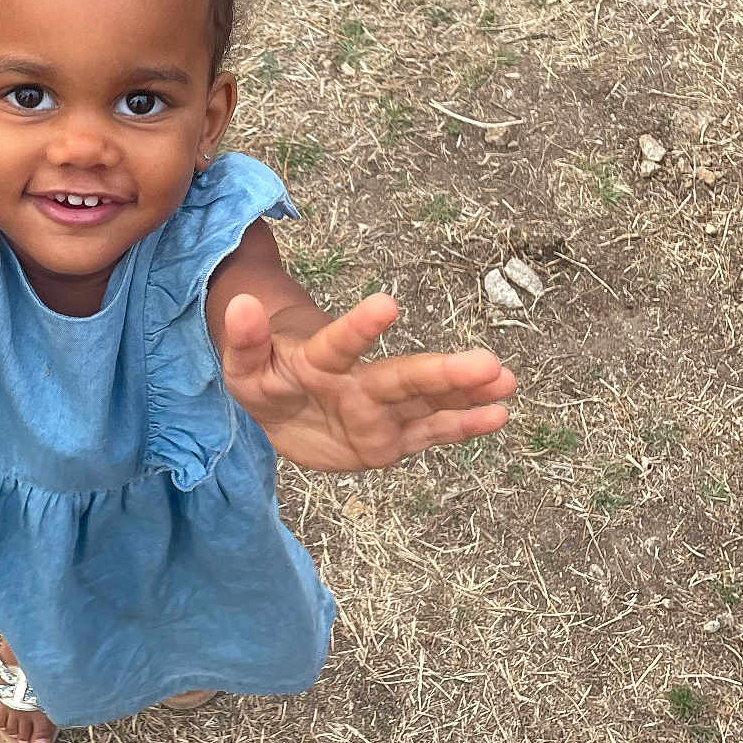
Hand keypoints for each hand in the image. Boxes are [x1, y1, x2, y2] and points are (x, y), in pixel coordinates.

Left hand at [219, 291, 514, 470]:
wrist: (284, 403)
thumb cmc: (267, 374)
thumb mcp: (244, 364)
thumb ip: (244, 339)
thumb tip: (238, 303)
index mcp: (319, 361)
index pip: (339, 343)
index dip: (358, 327)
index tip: (387, 304)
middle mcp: (359, 382)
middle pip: (401, 378)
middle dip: (441, 372)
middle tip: (486, 362)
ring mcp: (380, 410)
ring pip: (426, 402)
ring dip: (464, 392)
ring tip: (503, 379)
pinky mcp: (390, 439)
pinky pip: (429, 433)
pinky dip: (462, 425)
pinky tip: (497, 414)